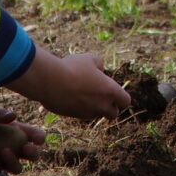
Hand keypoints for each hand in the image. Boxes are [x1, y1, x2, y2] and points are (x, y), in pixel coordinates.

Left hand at [0, 106, 46, 174]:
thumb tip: (12, 116)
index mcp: (17, 130)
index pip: (35, 135)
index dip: (39, 137)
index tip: (38, 139)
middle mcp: (13, 146)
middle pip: (32, 155)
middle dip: (33, 153)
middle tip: (25, 148)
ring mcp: (2, 160)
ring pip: (17, 168)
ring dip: (13, 161)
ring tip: (4, 151)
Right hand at [14, 49, 131, 120]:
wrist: (50, 81)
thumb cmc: (72, 68)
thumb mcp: (90, 59)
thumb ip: (99, 64)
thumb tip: (100, 71)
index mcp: (110, 91)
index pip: (125, 101)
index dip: (121, 97)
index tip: (113, 90)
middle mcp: (102, 106)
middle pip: (113, 114)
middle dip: (109, 106)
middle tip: (99, 94)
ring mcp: (87, 113)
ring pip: (96, 115)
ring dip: (93, 107)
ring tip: (82, 92)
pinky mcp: (74, 117)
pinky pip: (82, 115)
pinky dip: (80, 108)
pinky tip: (71, 96)